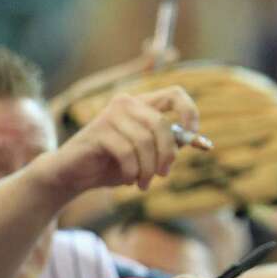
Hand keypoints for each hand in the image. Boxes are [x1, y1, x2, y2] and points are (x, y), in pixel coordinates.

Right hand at [34, 85, 199, 196]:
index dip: (189, 113)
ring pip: (145, 141)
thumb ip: (171, 145)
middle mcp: (127, 103)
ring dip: (148, 169)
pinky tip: (127, 179)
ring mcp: (111, 115)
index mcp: (142, 105)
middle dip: (167, 155)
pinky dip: (132, 170)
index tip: (193, 137)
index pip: (175, 94)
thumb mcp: (148, 155)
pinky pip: (127, 152)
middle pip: (163, 124)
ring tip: (143, 183)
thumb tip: (202, 142)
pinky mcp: (98, 131)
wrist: (75, 174)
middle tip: (162, 175)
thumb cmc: (114, 164)